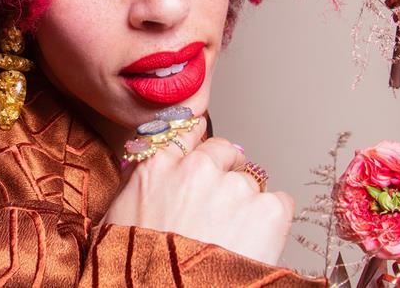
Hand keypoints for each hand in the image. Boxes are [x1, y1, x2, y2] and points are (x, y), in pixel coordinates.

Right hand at [102, 120, 293, 264]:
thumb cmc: (139, 270)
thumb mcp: (119, 218)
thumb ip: (140, 185)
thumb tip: (152, 177)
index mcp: (157, 168)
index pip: (184, 130)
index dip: (198, 142)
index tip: (205, 148)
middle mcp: (198, 168)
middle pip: (224, 151)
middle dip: (226, 171)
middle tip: (222, 207)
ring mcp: (235, 187)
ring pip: (251, 182)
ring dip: (245, 204)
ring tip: (232, 240)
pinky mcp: (268, 211)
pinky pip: (280, 204)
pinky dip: (272, 222)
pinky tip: (254, 244)